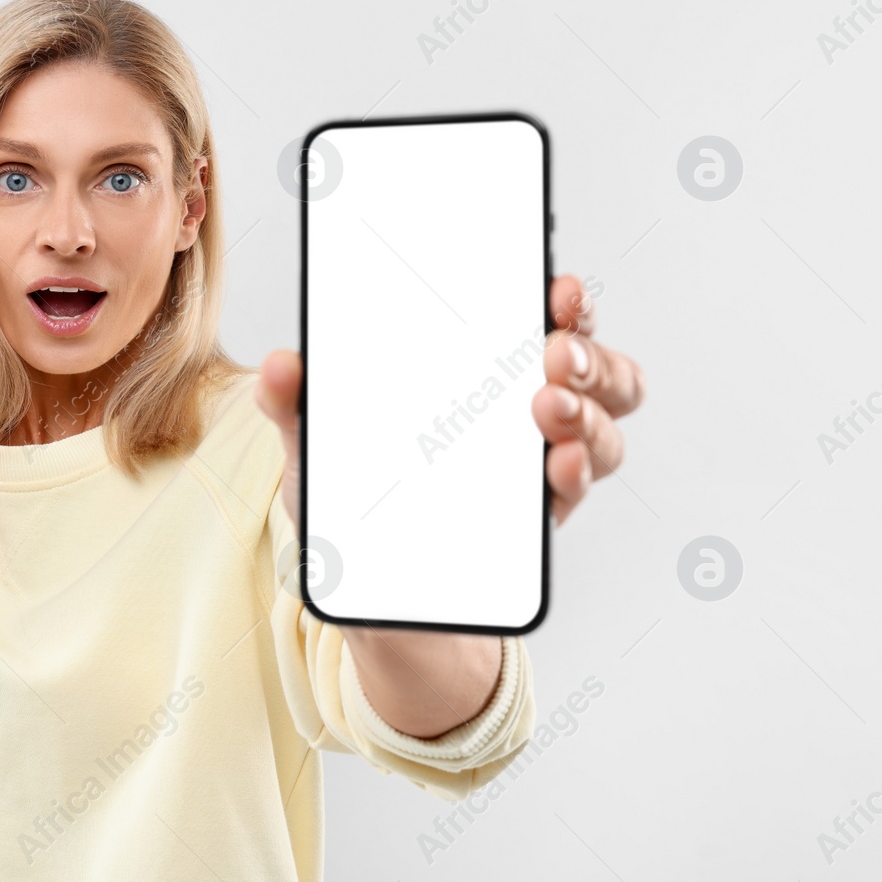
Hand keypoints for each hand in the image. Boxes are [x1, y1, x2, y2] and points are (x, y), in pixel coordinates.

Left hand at [254, 272, 645, 541]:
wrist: (369, 593)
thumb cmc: (354, 503)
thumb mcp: (315, 447)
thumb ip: (296, 405)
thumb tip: (280, 366)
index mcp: (474, 373)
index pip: (538, 320)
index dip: (562, 300)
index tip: (558, 289)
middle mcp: (520, 410)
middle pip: (593, 367)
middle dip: (588, 351)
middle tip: (553, 353)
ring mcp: (537, 464)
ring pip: (602, 425)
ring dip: (588, 410)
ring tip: (550, 408)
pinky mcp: (539, 517)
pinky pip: (578, 486)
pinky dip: (577, 470)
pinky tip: (559, 465)